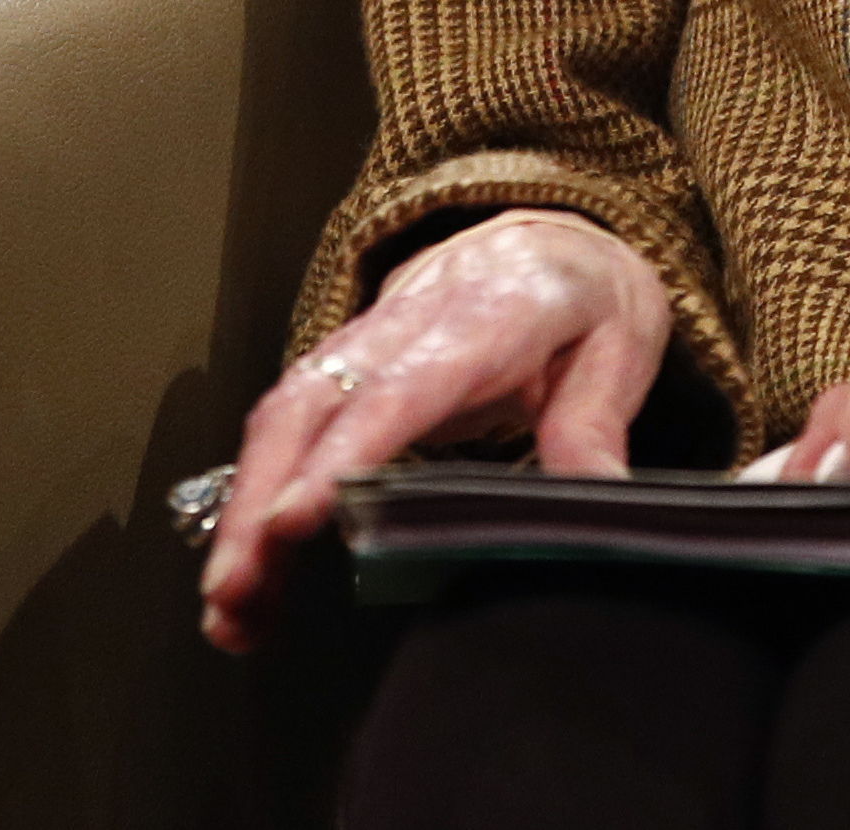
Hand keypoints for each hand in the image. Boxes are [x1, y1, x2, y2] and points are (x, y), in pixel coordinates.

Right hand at [198, 208, 667, 651]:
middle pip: (312, 405)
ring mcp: (364, 342)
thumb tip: (596, 497)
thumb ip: (595, 423)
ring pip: (283, 417)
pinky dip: (253, 501)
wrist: (550, 242)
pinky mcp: (342, 368)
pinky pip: (284, 428)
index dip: (341, 454)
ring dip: (242, 512)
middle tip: (235, 591)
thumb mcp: (617, 348)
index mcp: (483, 315)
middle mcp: (406, 323)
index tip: (292, 519)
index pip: (400, 388)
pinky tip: (250, 571)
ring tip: (231, 608)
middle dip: (258, 499)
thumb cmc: (582, 301)